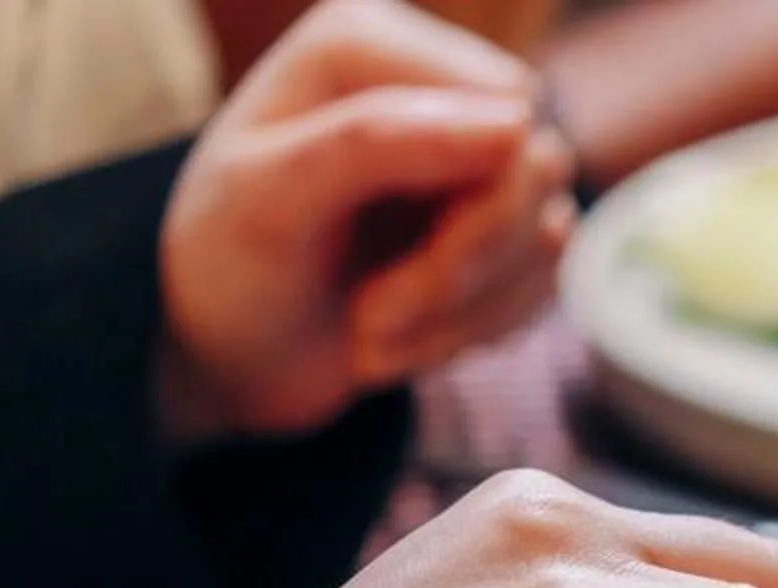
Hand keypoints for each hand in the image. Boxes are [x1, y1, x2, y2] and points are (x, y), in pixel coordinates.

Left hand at [159, 0, 573, 442]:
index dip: (473, 211)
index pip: (506, 111)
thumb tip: (515, 122)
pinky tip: (406, 339)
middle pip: (538, 170)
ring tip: (374, 332)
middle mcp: (431, 85)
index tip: (383, 292)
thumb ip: (377, 141)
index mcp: (367, 46)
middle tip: (374, 319)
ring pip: (549, 233)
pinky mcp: (497, 223)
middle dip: (464, 270)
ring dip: (465, 311)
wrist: (230, 351)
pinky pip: (545, 278)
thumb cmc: (228, 265)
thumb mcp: (270, 202)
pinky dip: (480, 329)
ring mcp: (472, 157)